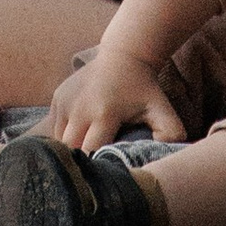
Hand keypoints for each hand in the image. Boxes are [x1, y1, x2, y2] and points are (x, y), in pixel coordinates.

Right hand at [41, 47, 187, 154]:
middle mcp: (79, 108)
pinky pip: (55, 127)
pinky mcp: (57, 98)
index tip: (107, 169)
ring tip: (89, 147)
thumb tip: (159, 157)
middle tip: (95, 165)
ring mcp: (65, 101)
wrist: (124, 56)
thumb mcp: (162, 111)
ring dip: (72, 148)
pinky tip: (81, 132)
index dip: (97, 164)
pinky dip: (65, 135)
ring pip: (60, 140)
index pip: (90, 152)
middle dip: (81, 160)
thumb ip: (170, 134)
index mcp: (104, 114)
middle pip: (71, 149)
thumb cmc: (144, 90)